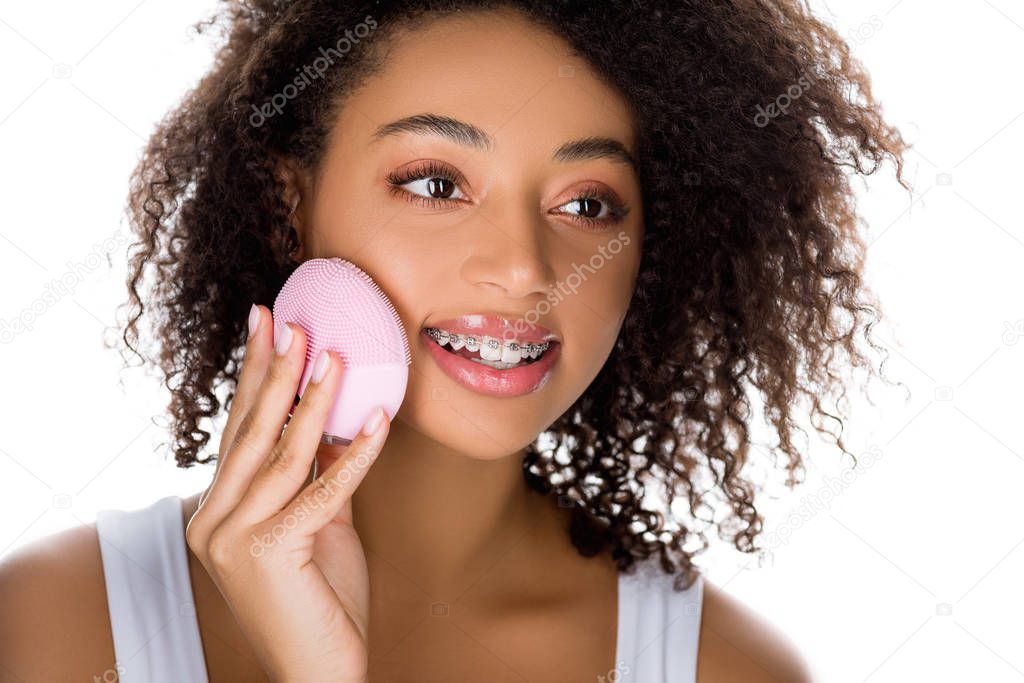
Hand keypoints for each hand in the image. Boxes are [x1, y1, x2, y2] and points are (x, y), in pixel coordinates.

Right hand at [185, 304, 388, 682]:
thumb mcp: (317, 526)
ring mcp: (234, 539)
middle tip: (291, 320)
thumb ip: (316, 477)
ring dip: (312, 399)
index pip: (238, 431)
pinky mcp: (270, 553)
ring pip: (280, 452)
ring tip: (332, 354)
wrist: (320, 673)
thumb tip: (337, 422)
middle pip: (250, 431)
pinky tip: (380, 419)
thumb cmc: (319, 602)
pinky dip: (356, 453)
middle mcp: (213, 521)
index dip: (253, 375)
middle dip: (274, 371)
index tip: (265, 324)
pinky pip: (323, 489)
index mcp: (216, 512)